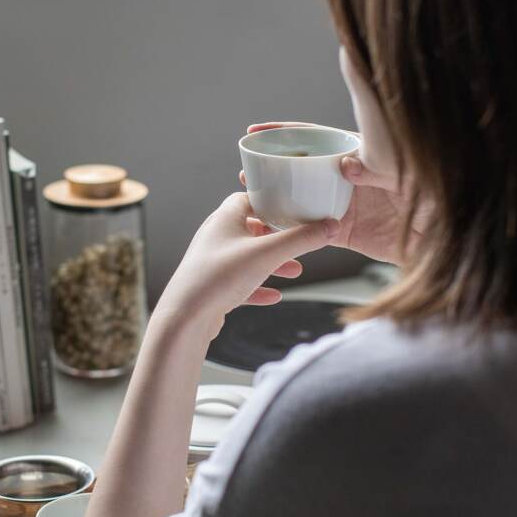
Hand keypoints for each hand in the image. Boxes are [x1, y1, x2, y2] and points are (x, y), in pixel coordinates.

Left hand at [153, 191, 335, 344]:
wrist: (185, 318)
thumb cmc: (218, 278)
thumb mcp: (267, 254)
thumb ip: (301, 240)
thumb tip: (331, 226)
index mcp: (224, 219)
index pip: (250, 199)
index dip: (273, 202)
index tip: (294, 208)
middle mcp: (215, 237)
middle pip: (251, 228)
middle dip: (277, 237)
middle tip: (298, 242)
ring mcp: (212, 262)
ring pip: (247, 257)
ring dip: (271, 263)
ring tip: (294, 271)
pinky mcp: (212, 287)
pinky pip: (239, 283)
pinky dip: (258, 287)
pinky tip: (274, 296)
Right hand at [243, 123, 431, 265]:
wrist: (445, 238)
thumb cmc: (434, 196)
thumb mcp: (406, 173)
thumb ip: (375, 169)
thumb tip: (346, 165)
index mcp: (358, 156)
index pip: (315, 137)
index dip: (286, 132)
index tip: (258, 130)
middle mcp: (346, 179)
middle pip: (300, 167)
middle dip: (271, 166)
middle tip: (247, 169)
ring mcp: (343, 206)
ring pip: (300, 198)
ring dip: (274, 197)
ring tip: (249, 197)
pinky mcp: (344, 233)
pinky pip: (310, 230)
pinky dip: (289, 228)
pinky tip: (269, 227)